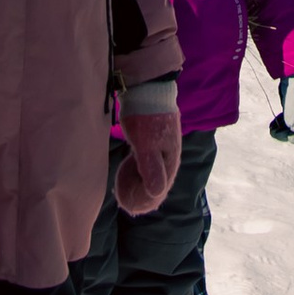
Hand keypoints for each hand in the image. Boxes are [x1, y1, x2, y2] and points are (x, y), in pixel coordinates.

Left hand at [113, 84, 182, 214]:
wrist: (147, 87)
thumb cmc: (146, 117)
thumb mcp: (146, 143)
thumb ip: (151, 168)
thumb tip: (155, 193)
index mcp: (170, 160)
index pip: (161, 189)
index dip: (148, 201)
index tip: (131, 207)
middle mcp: (168, 156)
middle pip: (157, 182)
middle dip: (143, 194)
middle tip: (126, 201)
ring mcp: (160, 147)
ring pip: (151, 171)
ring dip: (140, 182)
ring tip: (124, 188)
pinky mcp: (151, 139)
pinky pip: (146, 161)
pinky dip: (138, 169)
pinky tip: (126, 169)